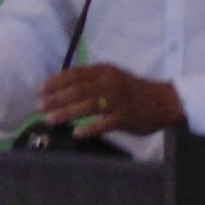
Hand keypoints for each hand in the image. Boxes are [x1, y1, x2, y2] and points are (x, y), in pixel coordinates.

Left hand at [35, 64, 183, 136]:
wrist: (165, 101)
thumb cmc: (133, 90)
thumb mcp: (112, 78)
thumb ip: (91, 81)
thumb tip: (63, 89)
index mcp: (104, 71)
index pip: (75, 74)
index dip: (56, 81)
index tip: (40, 89)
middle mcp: (109, 83)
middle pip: (78, 90)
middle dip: (56, 98)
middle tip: (39, 106)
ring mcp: (118, 101)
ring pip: (87, 106)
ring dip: (66, 113)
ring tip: (50, 119)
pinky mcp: (125, 117)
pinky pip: (104, 123)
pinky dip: (90, 128)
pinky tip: (76, 133)